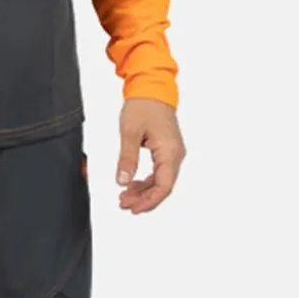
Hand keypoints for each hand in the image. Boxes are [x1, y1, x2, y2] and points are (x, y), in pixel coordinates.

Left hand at [115, 99, 185, 213]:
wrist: (152, 88)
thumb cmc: (143, 106)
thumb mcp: (130, 133)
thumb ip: (126, 159)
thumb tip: (122, 181)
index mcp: (170, 151)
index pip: (164, 186)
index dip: (149, 201)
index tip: (134, 208)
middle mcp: (175, 154)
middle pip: (163, 187)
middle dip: (143, 199)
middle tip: (123, 204)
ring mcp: (173, 153)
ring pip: (160, 181)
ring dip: (143, 191)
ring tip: (124, 197)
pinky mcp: (167, 151)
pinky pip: (159, 172)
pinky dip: (145, 181)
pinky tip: (131, 185)